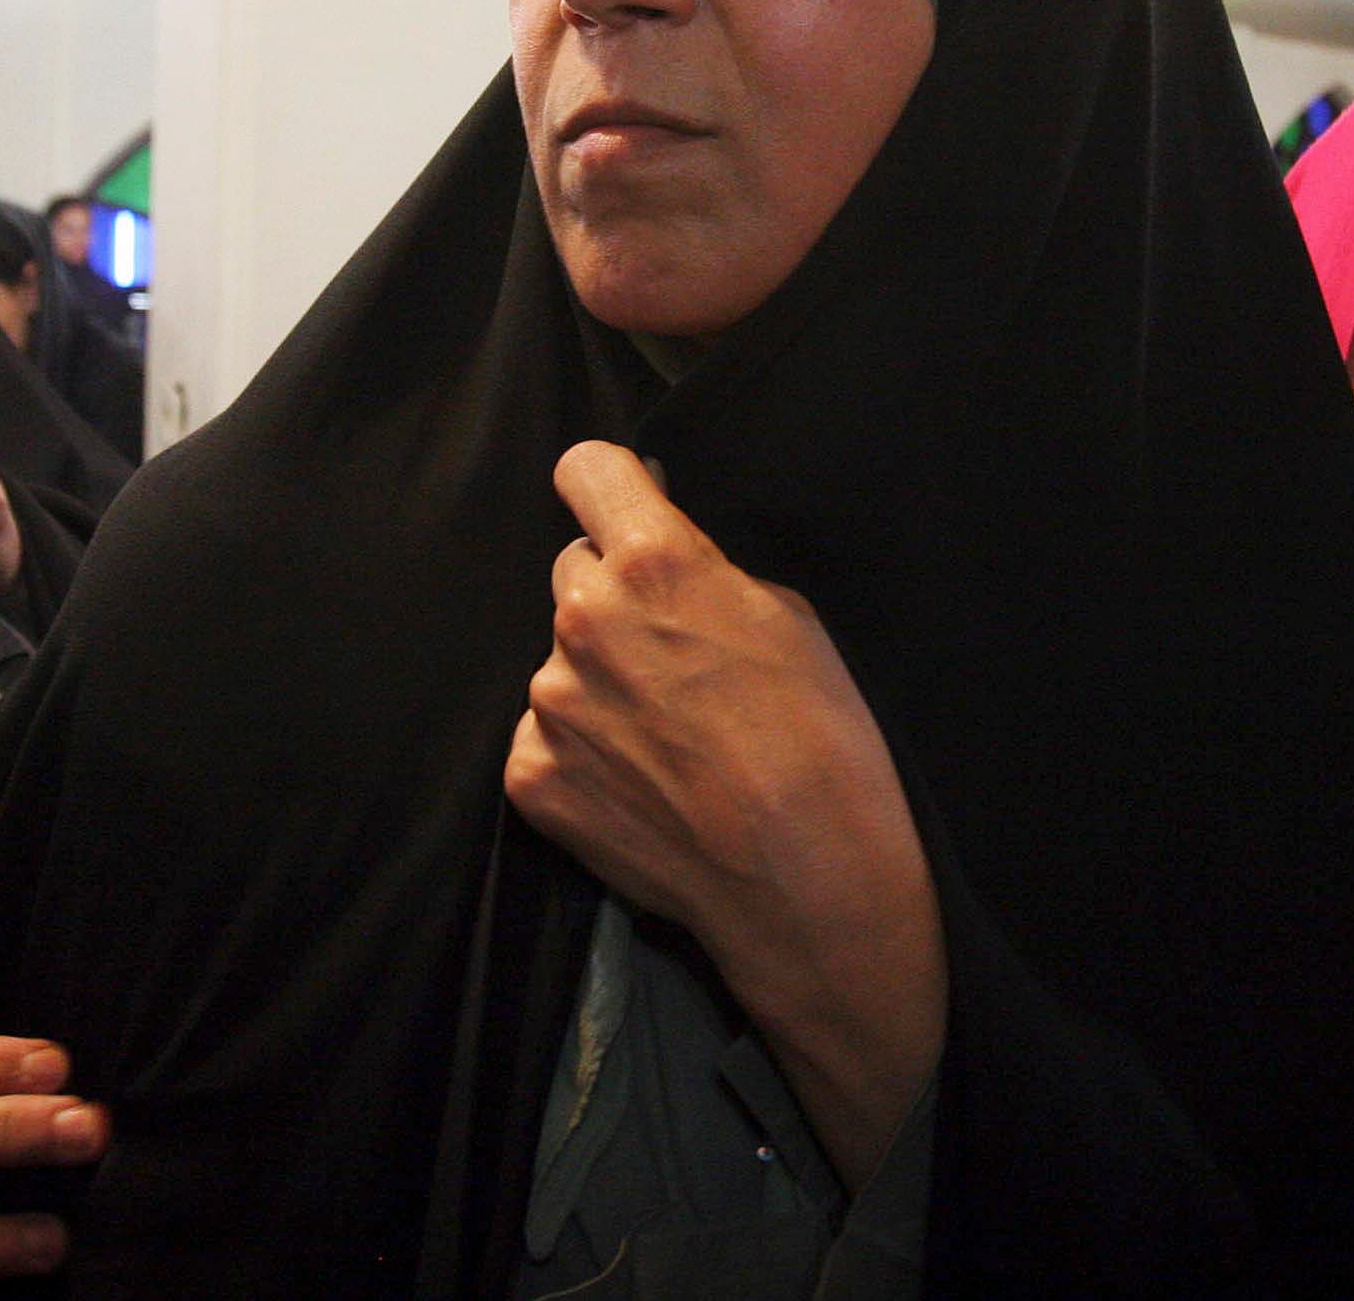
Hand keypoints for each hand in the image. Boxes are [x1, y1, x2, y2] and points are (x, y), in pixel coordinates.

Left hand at [503, 441, 942, 1188]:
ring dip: (600, 682)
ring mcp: (548, 703)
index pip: (585, 469)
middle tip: (673, 656)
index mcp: (654, 563)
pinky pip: (546, 738)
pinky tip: (641, 785)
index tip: (626, 510)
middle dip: (614, 597)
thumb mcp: (788, 618)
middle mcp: (583, 619)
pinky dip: (583, 753)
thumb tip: (664, 555)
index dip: (610, 487)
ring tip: (668, 739)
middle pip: (574, 571)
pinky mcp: (531, 777)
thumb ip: (706, 572)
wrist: (805, 883)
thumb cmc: (823, 741)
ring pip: (562, 662)